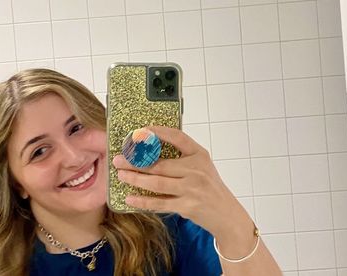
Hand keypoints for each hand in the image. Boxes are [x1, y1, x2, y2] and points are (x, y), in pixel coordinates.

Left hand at [112, 125, 249, 238]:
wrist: (227, 215)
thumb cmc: (210, 187)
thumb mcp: (202, 166)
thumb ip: (182, 157)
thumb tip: (150, 149)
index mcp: (199, 155)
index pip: (177, 137)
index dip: (158, 132)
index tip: (141, 131)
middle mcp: (196, 170)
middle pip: (160, 164)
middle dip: (136, 161)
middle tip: (119, 159)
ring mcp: (192, 189)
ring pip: (157, 183)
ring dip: (136, 179)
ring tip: (121, 175)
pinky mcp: (187, 206)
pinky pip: (160, 203)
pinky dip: (143, 201)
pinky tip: (130, 197)